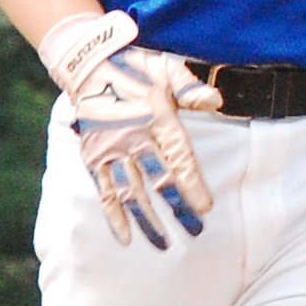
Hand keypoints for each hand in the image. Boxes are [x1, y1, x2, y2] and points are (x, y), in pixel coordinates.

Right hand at [39, 10, 221, 248]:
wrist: (89, 61)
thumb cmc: (135, 65)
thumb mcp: (166, 68)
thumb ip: (190, 87)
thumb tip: (216, 100)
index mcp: (156, 118)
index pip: (178, 158)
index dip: (191, 184)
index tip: (205, 207)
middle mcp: (134, 137)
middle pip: (159, 179)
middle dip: (177, 207)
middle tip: (195, 231)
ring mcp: (112, 149)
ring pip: (132, 190)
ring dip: (147, 219)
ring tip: (162, 245)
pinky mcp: (94, 155)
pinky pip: (105, 189)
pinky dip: (114, 215)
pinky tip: (126, 238)